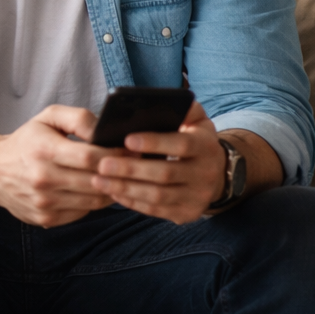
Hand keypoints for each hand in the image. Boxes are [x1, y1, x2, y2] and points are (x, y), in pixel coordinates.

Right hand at [0, 105, 121, 227]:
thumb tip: (105, 131)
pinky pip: (83, 212)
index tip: (131, 151)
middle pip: (96, 181)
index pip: (90, 157)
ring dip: (110, 190)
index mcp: (43, 150)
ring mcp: (44, 202)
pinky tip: (93, 189)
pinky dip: (93, 202)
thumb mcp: (47, 118)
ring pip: (94, 200)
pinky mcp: (46, 219)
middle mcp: (42, 179)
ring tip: (115, 177)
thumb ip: (78, 118)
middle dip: (119, 174)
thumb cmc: (26, 141)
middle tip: (133, 166)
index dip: (116, 155)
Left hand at [91, 100, 225, 223]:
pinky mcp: (188, 214)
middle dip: (130, 169)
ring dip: (125, 188)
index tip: (126, 140)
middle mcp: (206, 173)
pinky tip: (112, 192)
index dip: (154, 143)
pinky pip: (156, 210)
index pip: (181, 144)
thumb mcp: (196, 121)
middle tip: (101, 164)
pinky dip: (132, 202)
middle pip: (165, 174)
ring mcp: (198, 197)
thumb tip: (161, 100)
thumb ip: (183, 108)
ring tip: (98, 180)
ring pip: (158, 196)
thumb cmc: (194, 141)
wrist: (216, 175)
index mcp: (206, 146)